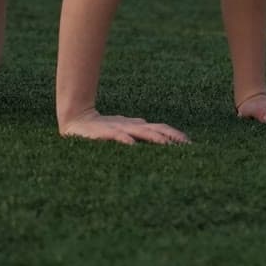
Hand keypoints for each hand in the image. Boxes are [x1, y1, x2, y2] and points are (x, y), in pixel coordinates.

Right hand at [58, 109, 189, 144]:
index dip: (174, 135)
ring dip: (153, 138)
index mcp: (136, 126)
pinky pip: (114, 136)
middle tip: (184, 146)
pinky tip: (131, 144)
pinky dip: (123, 139)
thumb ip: (139, 129)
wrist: (76, 119)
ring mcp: (117, 128)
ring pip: (138, 132)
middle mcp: (130, 126)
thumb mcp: (123, 129)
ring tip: (165, 144)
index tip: (189, 144)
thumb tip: (156, 131)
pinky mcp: (102, 133)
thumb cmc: (102, 126)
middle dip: (169, 137)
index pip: (160, 128)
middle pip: (154, 130)